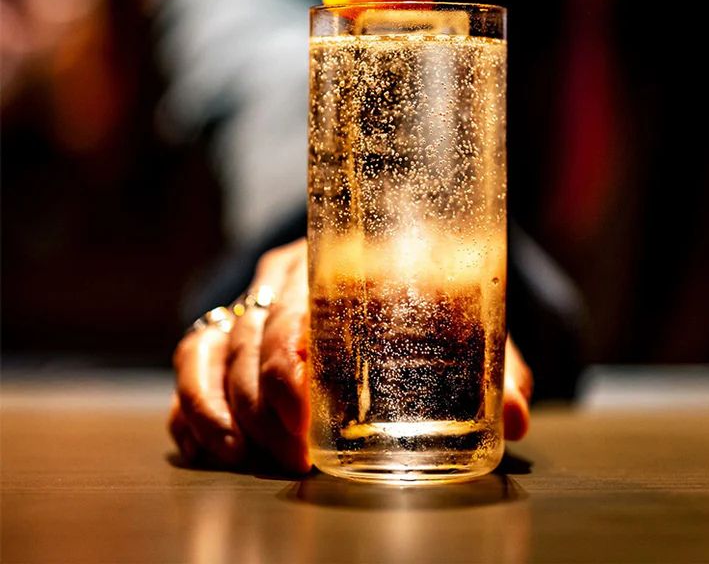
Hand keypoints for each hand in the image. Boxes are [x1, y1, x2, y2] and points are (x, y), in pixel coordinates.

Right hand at [169, 238, 533, 470]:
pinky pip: (193, 356)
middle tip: (291, 460)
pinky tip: (209, 441)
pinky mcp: (232, 322)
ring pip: (209, 346)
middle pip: (248, 338)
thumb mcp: (465, 320)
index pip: (293, 309)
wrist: (393, 254)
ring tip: (242, 458)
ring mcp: (253, 297)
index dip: (285, 368)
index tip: (305, 423)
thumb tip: (513, 417)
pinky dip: (190, 400)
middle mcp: (285, 276)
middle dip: (259, 407)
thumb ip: (495, 362)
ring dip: (216, 408)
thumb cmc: (428, 291)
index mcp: (336, 262)